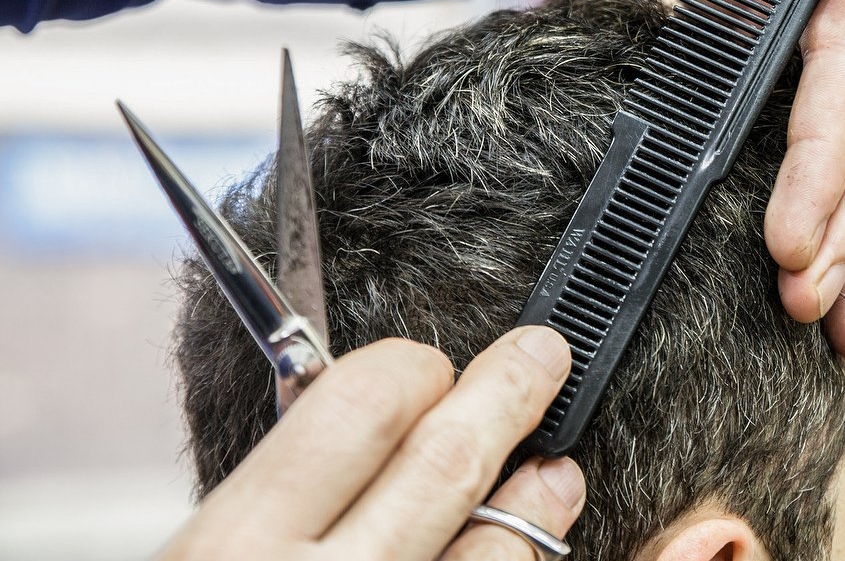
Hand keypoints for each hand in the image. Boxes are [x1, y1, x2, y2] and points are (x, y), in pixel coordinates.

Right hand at [159, 329, 584, 558]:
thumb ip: (282, 504)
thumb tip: (380, 416)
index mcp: (234, 549)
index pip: (356, 406)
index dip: (410, 371)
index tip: (431, 368)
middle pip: (445, 463)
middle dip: (508, 393)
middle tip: (544, 358)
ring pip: (495, 552)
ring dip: (536, 504)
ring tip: (556, 475)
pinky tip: (529, 552)